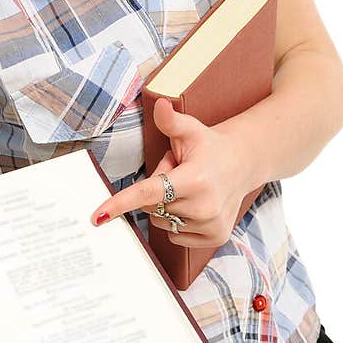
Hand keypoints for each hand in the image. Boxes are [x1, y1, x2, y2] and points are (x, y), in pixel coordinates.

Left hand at [89, 97, 252, 249]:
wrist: (243, 163)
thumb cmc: (210, 146)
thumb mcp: (190, 130)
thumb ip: (170, 121)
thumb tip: (160, 104)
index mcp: (195, 179)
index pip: (149, 193)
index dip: (121, 203)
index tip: (99, 216)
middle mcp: (204, 206)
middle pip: (151, 207)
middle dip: (156, 190)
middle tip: (177, 173)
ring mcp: (211, 224)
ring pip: (162, 222)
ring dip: (168, 206)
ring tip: (189, 188)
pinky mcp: (216, 237)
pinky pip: (176, 236)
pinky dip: (179, 222)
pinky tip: (196, 205)